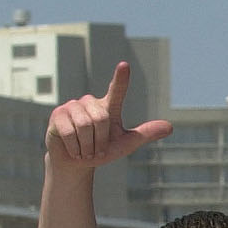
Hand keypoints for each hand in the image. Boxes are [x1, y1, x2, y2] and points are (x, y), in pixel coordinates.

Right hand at [45, 62, 172, 168]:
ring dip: (88, 146)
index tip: (124, 65)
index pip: (116, 91)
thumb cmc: (102, 151)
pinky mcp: (58, 114)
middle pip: (100, 119)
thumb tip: (170, 127)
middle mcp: (90, 102)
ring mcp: (72, 106)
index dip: (120, 79)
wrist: (76, 162)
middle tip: (97, 150)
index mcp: (108, 107)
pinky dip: (75, 147)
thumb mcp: (126, 144)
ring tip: (85, 150)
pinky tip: (74, 150)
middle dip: (100, 141)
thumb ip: (144, 134)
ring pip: (84, 126)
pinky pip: (69, 132)